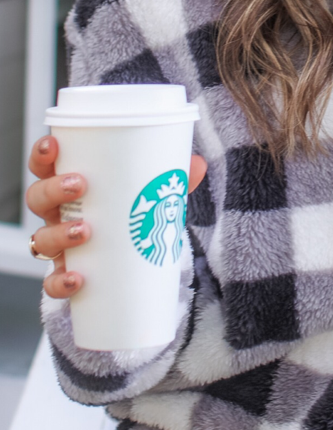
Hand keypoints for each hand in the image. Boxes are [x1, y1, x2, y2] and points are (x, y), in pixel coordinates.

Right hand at [26, 135, 207, 300]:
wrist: (135, 259)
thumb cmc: (133, 215)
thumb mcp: (151, 194)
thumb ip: (172, 180)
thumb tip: (197, 164)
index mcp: (71, 187)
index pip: (44, 166)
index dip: (42, 155)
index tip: (54, 147)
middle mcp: (58, 213)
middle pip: (37, 198)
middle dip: (53, 189)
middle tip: (80, 185)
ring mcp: (59, 245)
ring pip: (41, 238)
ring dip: (58, 233)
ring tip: (85, 230)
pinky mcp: (67, 275)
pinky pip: (52, 282)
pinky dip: (60, 282)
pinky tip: (77, 278)